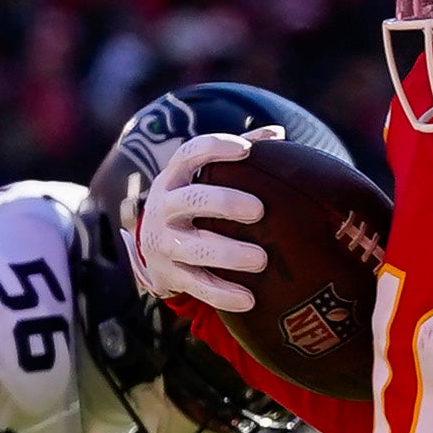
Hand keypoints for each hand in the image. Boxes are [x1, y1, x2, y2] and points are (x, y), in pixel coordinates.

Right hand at [128, 129, 279, 313]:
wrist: (154, 251)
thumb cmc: (194, 206)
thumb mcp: (204, 178)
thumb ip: (239, 153)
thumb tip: (278, 133)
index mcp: (175, 178)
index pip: (189, 153)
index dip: (215, 149)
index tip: (245, 151)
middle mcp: (164, 207)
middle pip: (191, 199)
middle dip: (224, 202)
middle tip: (259, 210)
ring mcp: (163, 242)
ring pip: (194, 247)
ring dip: (228, 253)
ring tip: (261, 260)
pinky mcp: (170, 275)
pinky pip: (197, 285)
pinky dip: (222, 294)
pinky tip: (249, 299)